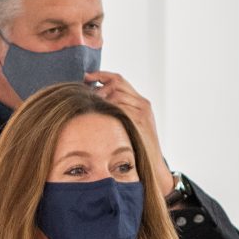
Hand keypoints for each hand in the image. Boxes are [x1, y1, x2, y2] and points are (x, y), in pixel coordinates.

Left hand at [87, 69, 175, 198]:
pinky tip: (96, 111)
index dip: (102, 75)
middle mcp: (143, 103)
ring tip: (88, 102)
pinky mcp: (140, 121)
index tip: (86, 76)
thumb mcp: (128, 125)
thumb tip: (94, 102)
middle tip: (84, 89)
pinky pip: (121, 108)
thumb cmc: (136, 146)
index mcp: (140, 101)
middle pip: (117, 83)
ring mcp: (143, 112)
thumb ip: (117, 112)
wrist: (153, 163)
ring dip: (100, 96)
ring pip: (117, 94)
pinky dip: (108, 107)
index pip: (119, 79)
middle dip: (99, 84)